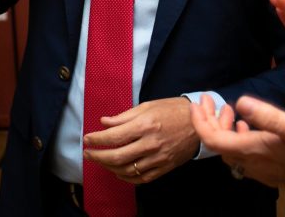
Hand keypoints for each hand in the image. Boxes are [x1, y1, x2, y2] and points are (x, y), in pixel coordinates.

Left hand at [82, 97, 198, 183]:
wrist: (198, 124)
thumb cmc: (171, 110)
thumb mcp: (147, 106)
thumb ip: (124, 116)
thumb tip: (104, 122)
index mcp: (145, 125)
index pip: (113, 137)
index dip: (96, 139)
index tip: (86, 139)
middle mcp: (150, 143)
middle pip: (117, 156)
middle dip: (97, 156)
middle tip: (87, 154)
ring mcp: (158, 158)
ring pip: (127, 170)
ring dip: (109, 167)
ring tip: (100, 161)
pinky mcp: (164, 167)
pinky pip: (141, 178)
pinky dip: (126, 177)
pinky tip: (118, 172)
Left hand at [190, 94, 284, 196]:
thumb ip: (268, 116)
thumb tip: (239, 102)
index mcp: (258, 152)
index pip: (213, 140)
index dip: (201, 120)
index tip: (200, 100)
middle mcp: (257, 165)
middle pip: (220, 146)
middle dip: (211, 122)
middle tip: (214, 101)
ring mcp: (267, 170)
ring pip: (233, 151)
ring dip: (226, 130)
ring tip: (231, 110)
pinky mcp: (277, 169)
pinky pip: (247, 156)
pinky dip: (241, 138)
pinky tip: (251, 125)